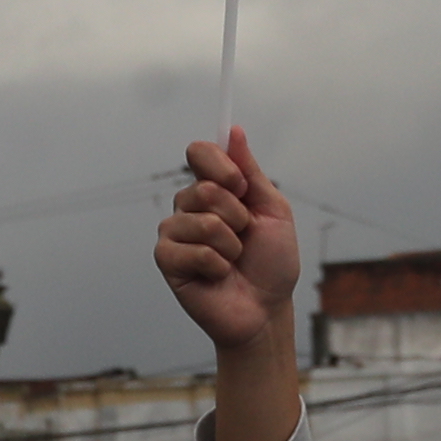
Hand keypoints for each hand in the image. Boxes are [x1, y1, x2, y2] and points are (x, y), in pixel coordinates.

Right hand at [156, 131, 302, 353]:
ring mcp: (175, 233)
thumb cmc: (271, 263)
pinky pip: (192, 250)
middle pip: (205, 188)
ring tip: (232, 260)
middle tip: (244, 236)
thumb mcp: (273, 211)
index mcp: (214, 190)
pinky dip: (216, 264)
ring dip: (230, 245)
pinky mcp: (167, 260)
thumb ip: (251, 172)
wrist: (267, 309)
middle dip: (237, 215)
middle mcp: (189, 207)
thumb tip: (234, 131)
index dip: (220, 165)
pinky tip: (218, 276)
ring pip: (202, 221)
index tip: (241, 186)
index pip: (200, 153)